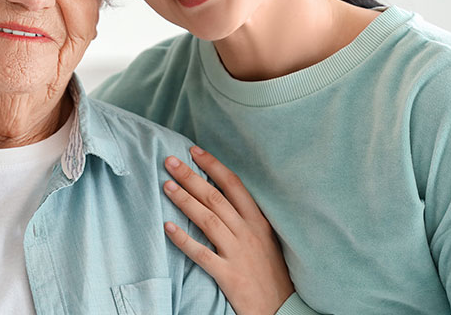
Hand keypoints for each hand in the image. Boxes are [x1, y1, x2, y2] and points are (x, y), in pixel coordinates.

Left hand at [163, 146, 293, 314]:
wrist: (284, 309)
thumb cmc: (272, 272)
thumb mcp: (267, 238)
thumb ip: (246, 218)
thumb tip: (220, 194)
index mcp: (259, 221)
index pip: (234, 184)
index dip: (213, 166)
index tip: (194, 151)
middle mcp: (248, 233)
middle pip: (215, 198)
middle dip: (191, 177)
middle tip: (170, 162)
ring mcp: (238, 253)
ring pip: (208, 220)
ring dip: (185, 201)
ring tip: (167, 186)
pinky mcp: (229, 275)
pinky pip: (202, 254)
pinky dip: (184, 240)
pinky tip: (168, 228)